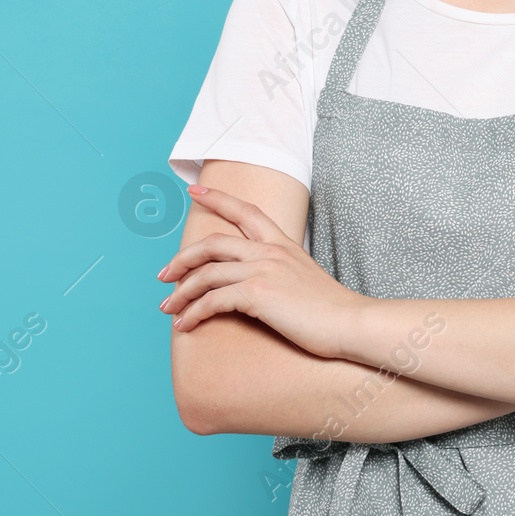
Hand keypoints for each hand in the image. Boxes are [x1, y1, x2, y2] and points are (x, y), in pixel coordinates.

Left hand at [157, 185, 365, 358]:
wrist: (350, 322)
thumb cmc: (330, 309)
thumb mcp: (304, 278)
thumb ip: (280, 270)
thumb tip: (259, 282)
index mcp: (283, 244)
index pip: (246, 211)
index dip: (218, 198)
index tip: (194, 190)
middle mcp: (270, 252)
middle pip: (214, 242)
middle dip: (182, 258)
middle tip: (163, 274)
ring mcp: (263, 270)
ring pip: (207, 273)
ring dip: (181, 292)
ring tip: (168, 308)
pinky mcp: (257, 294)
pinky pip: (212, 300)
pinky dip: (193, 313)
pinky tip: (185, 325)